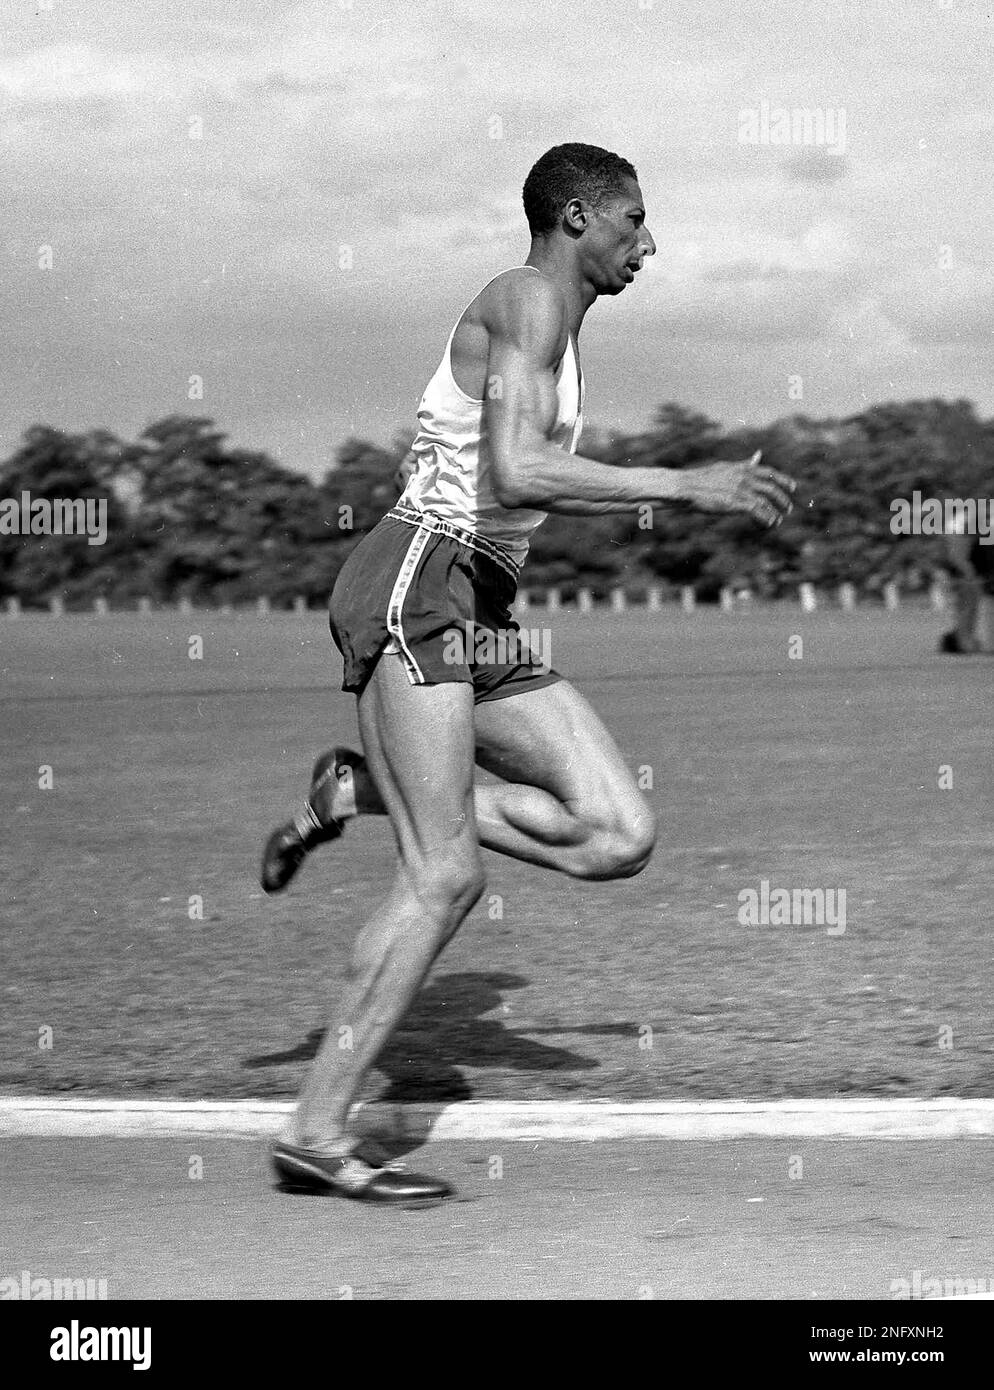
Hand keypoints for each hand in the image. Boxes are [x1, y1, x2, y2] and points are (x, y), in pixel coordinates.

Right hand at [678, 451, 795, 526]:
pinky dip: (765, 519)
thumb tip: (759, 454)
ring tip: (778, 521)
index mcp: (744, 468)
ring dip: (775, 513)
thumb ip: (745, 463)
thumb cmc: (704, 478)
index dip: (784, 480)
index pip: (770, 472)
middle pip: (772, 488)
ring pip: (766, 502)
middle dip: (783, 499)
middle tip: (789, 509)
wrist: (687, 487)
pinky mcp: (735, 503)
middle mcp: (745, 478)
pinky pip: (757, 512)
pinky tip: (768, 524)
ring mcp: (740, 490)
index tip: (793, 487)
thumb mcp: (728, 466)